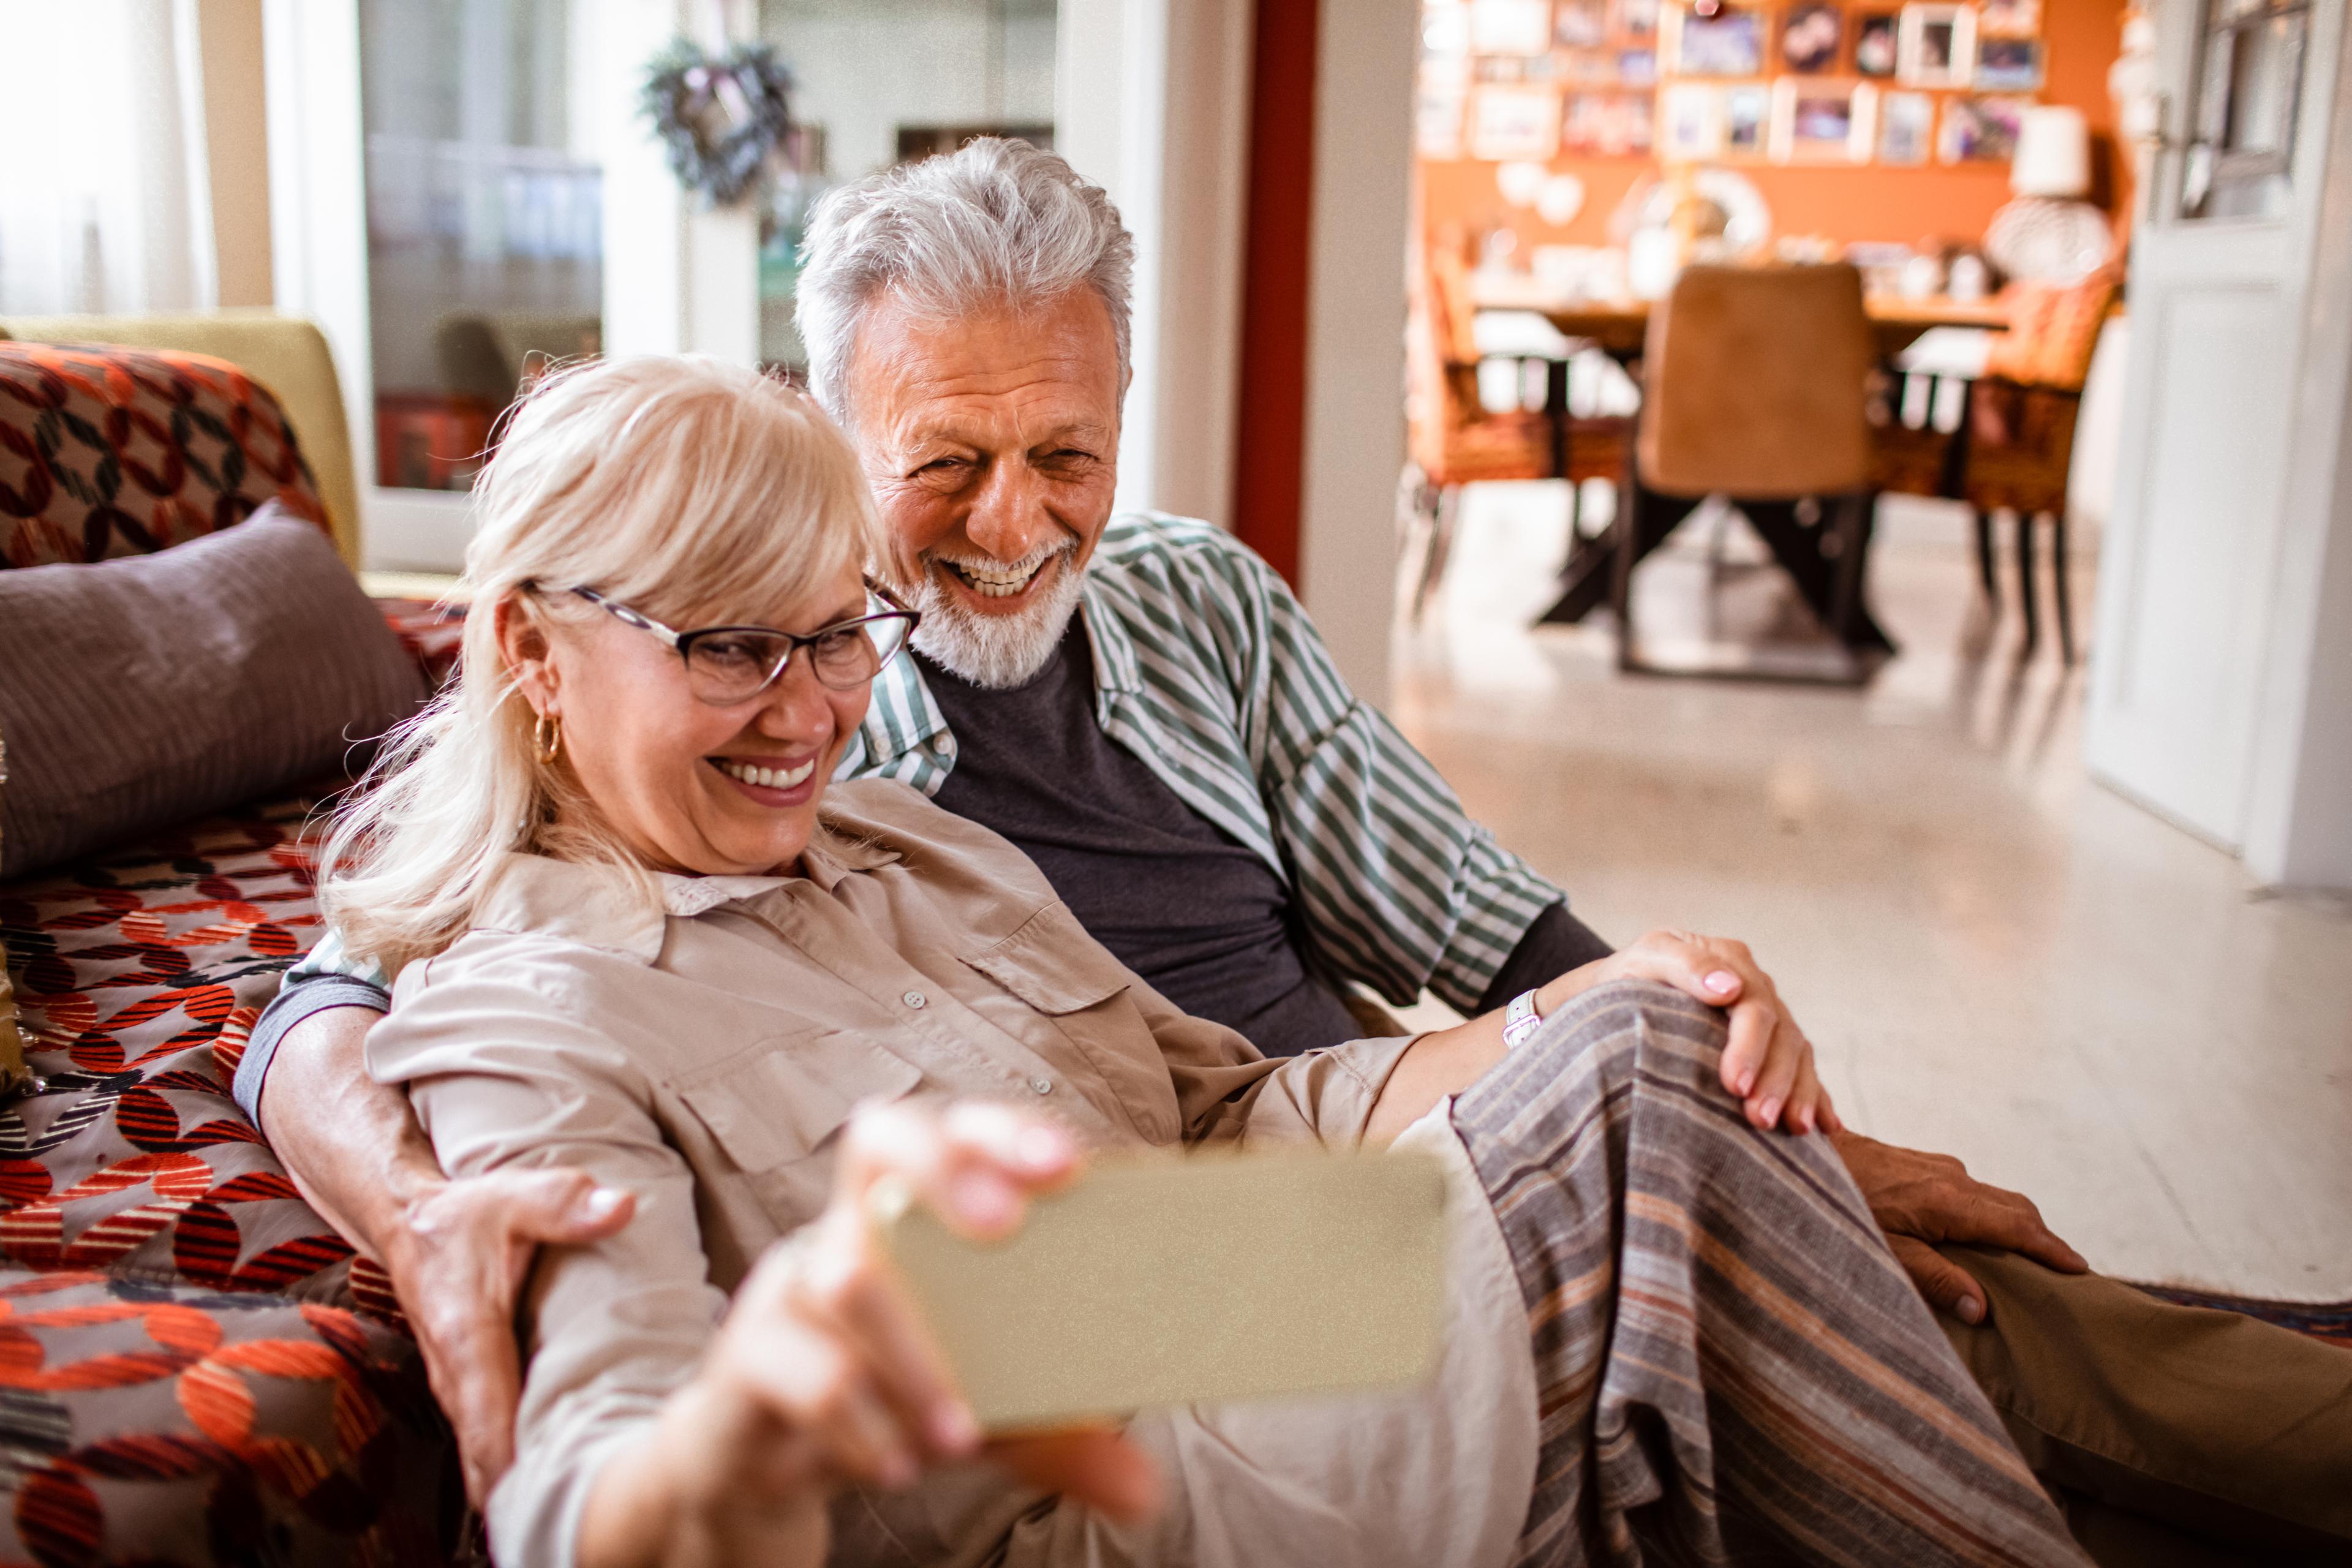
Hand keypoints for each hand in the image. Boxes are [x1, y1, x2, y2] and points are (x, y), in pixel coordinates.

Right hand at [384, 1169, 636, 1503]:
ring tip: (568, 1521)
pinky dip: (507, 1469)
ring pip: (482, 1454)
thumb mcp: (516, 1197)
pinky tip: (544, 1491)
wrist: (407, 1222)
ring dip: (514, 1487)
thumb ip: (564, 1203)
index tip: (539, 1506)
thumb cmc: (468, 1215)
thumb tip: (620, 1206)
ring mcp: (455, 1387)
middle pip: (484, 1455)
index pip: (488, 1418)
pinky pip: (486, 1440)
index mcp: (468, 1336)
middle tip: (577, 1528)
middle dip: (520, 1494)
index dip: (511, 1466)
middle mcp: (454, 1374)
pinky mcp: (464, 1389)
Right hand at [639, 1102, 1157, 1556]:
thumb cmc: (893, 1398)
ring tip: (960, 1433)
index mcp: (916, 1212)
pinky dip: (859, 1422)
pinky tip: (896, 1465)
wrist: (764, 1465)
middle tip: (1005, 1224)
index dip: (1006, 1133)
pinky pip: (806, 1373)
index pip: (958, 1130)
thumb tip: (1143, 1488)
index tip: (1068, 1165)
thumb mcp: (988, 1416)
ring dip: (916, 1356)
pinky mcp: (748, 1355)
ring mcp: (792, 1282)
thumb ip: (1060, 1438)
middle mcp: (851, 1225)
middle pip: (881, 1139)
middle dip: (945, 1167)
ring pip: (847, 1278)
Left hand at [1543, 930, 1840, 1134]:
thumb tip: (1728, 987)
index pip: (1754, 1004)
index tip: (1735, 1085)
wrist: (1618, 994)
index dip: (1750, 1046)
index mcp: (1732, 962)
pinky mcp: (1770, 1047)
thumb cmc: (1628, 978)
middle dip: (1775, 1080)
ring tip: (1793, 1129)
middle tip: (1760, 1118)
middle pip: (1782, 1035)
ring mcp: (1769, 1019)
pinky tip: (1826, 1127)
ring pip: (1797, 1056)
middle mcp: (1757, 989)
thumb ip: (1684, 965)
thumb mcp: (1647, 958)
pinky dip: (1815, 1098)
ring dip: (1798, 1093)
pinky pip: (1803, 1073)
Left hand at [1830, 1130, 2087, 1322]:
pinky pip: (1971, 1190)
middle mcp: (1952, 1177)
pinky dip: (1988, 1212)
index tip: (2080, 1270)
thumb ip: (1934, 1278)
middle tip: (2062, 1272)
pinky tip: (1979, 1235)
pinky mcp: (1921, 1163)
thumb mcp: (1885, 1251)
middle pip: (2015, 1208)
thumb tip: (1982, 1307)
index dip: (2053, 1249)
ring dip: (2015, 1224)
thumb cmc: (1839, 1207)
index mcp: (1950, 1200)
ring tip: (2028, 1259)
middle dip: (2042, 1238)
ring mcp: (1937, 1166)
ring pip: (1993, 1197)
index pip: (2019, 1225)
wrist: (1798, 1151)